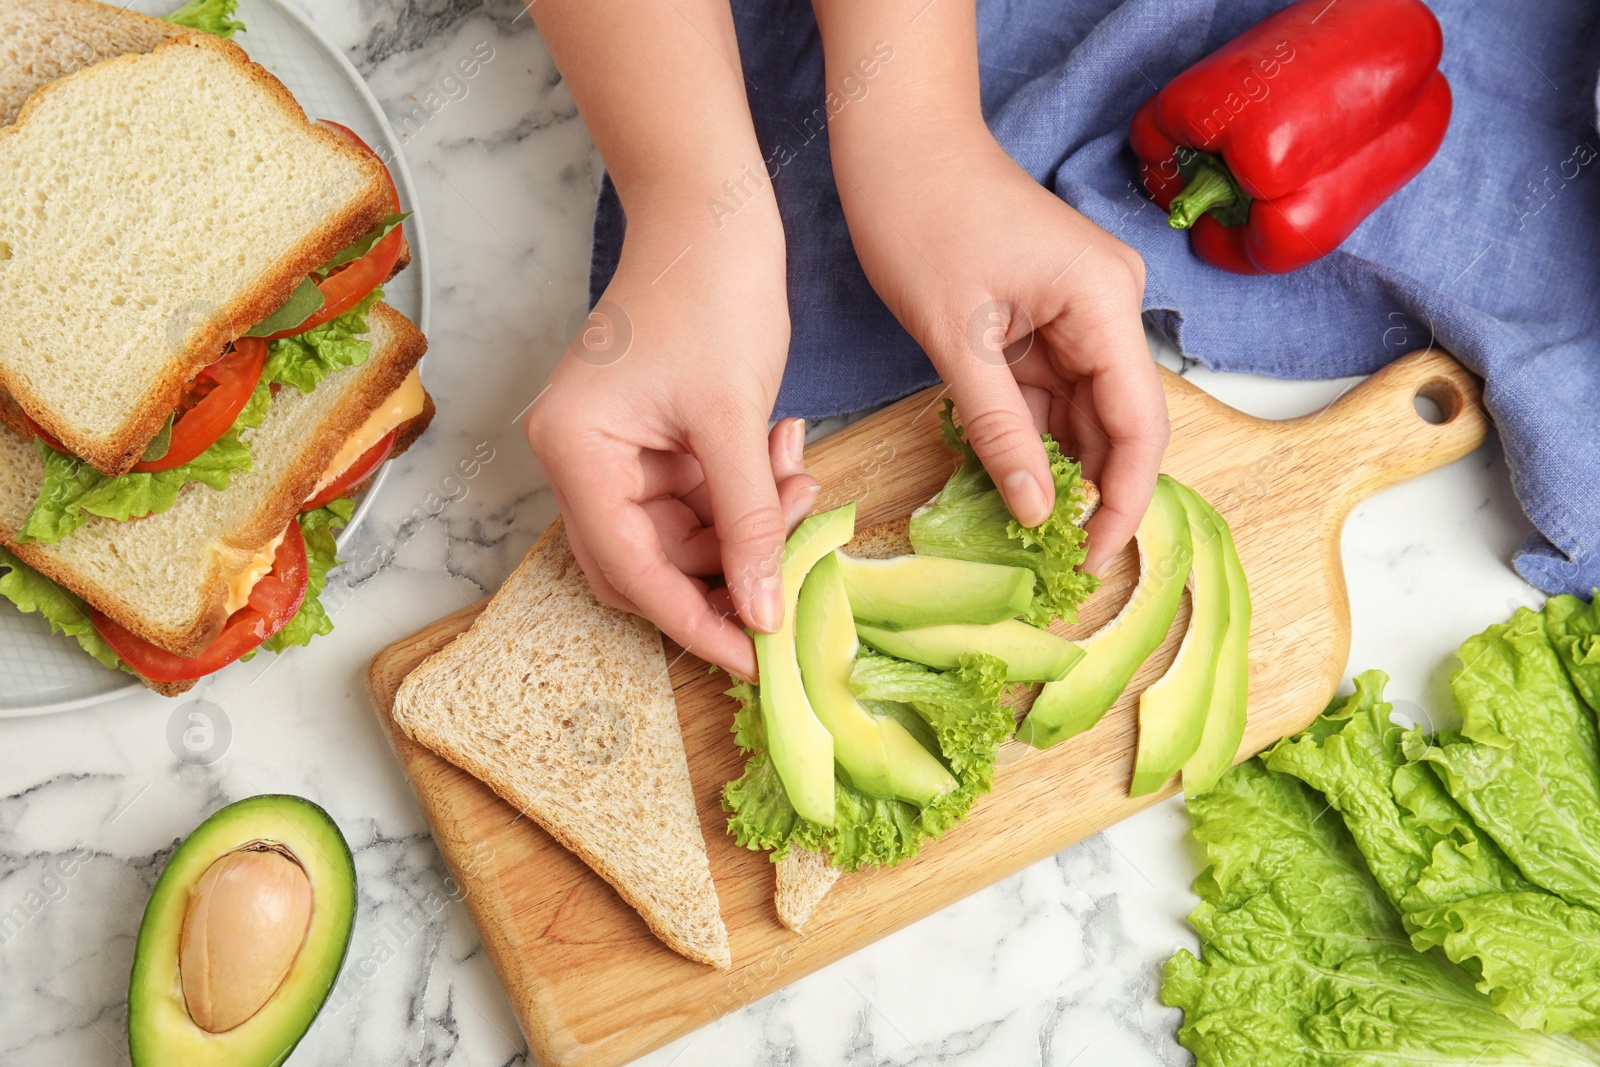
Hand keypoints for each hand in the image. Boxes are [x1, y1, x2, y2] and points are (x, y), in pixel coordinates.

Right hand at [525, 212, 813, 680]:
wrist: (716, 209)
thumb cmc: (712, 291)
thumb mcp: (736, 420)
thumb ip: (749, 521)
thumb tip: (761, 615)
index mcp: (575, 450)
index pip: (630, 570)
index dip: (695, 621)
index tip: (753, 658)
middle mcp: (580, 458)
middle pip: (647, 563)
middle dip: (724, 572)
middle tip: (788, 577)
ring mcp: (615, 450)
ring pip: (682, 537)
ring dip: (746, 528)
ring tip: (799, 488)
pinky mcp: (651, 440)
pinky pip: (699, 499)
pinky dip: (746, 496)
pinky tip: (787, 463)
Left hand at [833, 126, 1169, 572]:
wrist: (897, 143)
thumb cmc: (921, 218)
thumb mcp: (955, 338)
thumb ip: (1000, 429)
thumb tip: (1038, 510)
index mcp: (1104, 301)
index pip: (1139, 424)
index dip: (1125, 500)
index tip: (1092, 560)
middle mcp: (1110, 305)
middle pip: (1118, 422)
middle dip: (1090, 491)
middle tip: (1051, 560)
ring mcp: (1083, 310)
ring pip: (1082, 413)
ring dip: (1056, 467)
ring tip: (1023, 530)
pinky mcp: (1051, 315)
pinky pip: (1052, 391)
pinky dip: (1030, 434)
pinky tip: (1009, 478)